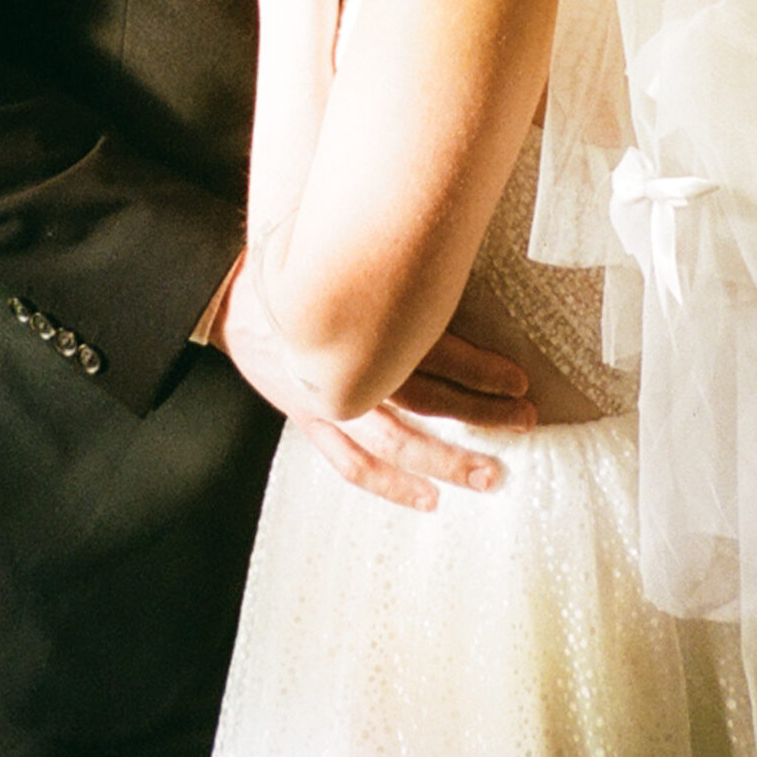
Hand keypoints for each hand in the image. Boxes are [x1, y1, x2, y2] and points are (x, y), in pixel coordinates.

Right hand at [213, 258, 534, 509]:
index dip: (480, 368)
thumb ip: (394, 275)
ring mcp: (330, 401)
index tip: (519, 380)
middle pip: (427, 400)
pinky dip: (390, 485)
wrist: (231, 296)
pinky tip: (427, 498)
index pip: (434, 351)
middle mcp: (350, 367)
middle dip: (480, 414)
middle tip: (524, 421)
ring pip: (396, 441)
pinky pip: (352, 464)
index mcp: (364, 324)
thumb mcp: (344, 259)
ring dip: (446, 460)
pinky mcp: (313, 420)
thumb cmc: (297, 271)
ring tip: (489, 473)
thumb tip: (452, 257)